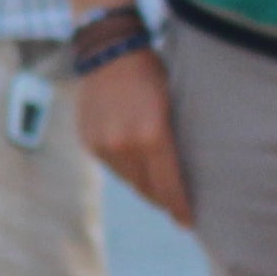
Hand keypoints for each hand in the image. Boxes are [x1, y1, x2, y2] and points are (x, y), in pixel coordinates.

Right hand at [73, 45, 189, 226]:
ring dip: (142, 183)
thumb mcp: (172, 106)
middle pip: (147, 188)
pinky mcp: (89, 141)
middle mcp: (125, 145)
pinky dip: (124, 166)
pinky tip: (134, 159)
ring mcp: (103, 145)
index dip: (179, 207)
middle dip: (162, 199)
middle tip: (175, 207)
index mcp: (153, 136)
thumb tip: (178, 176)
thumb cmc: (152, 74)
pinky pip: (112, 166)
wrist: (111, 52)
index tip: (188, 223)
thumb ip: (172, 143)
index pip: (169, 185)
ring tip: (155, 183)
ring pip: (128, 179)